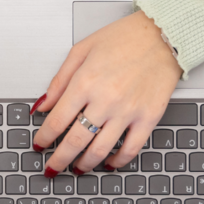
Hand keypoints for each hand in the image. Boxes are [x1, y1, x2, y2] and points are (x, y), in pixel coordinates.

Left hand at [32, 10, 182, 175]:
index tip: (40, 144)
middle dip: (59, 160)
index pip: (57, 121)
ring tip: (77, 168)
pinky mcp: (148, 118)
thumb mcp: (81, 50)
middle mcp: (105, 100)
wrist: (163, 34)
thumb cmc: (124, 38)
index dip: (44, 138)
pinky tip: (109, 163)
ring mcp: (128, 111)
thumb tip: (42, 105)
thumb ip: (59, 81)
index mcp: (85, 82)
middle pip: (75, 142)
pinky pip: (131, 149)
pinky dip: (117, 162)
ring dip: (84, 164)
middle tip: (52, 168)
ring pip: (100, 150)